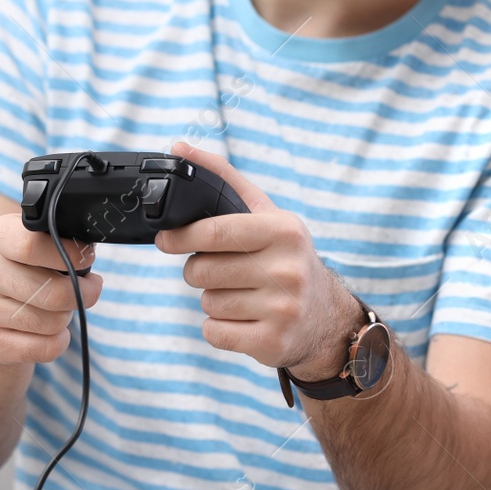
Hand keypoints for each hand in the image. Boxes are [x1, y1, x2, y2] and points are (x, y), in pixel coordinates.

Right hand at [0, 213, 100, 365]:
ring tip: (59, 307)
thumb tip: (87, 253)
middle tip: (88, 288)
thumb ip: (62, 239)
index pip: (31, 246)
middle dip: (83, 294)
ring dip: (67, 317)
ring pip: (52, 323)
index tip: (87, 259)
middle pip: (53, 293)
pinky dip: (59, 342)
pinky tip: (53, 331)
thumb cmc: (32, 264)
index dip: (70, 255)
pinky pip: (45, 348)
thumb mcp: (42, 239)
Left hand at [155, 141, 354, 378]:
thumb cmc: (284, 257)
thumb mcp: (266, 215)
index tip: (165, 239)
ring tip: (241, 294)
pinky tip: (244, 320)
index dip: (180, 237)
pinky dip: (219, 328)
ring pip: (207, 302)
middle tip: (220, 270)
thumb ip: (223, 179)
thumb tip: (178, 147)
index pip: (214, 232)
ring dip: (213, 299)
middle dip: (199, 271)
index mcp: (284, 231)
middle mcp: (288, 269)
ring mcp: (282, 309)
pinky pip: (214, 333)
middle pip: (202, 271)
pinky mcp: (272, 342)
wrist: (324, 316)